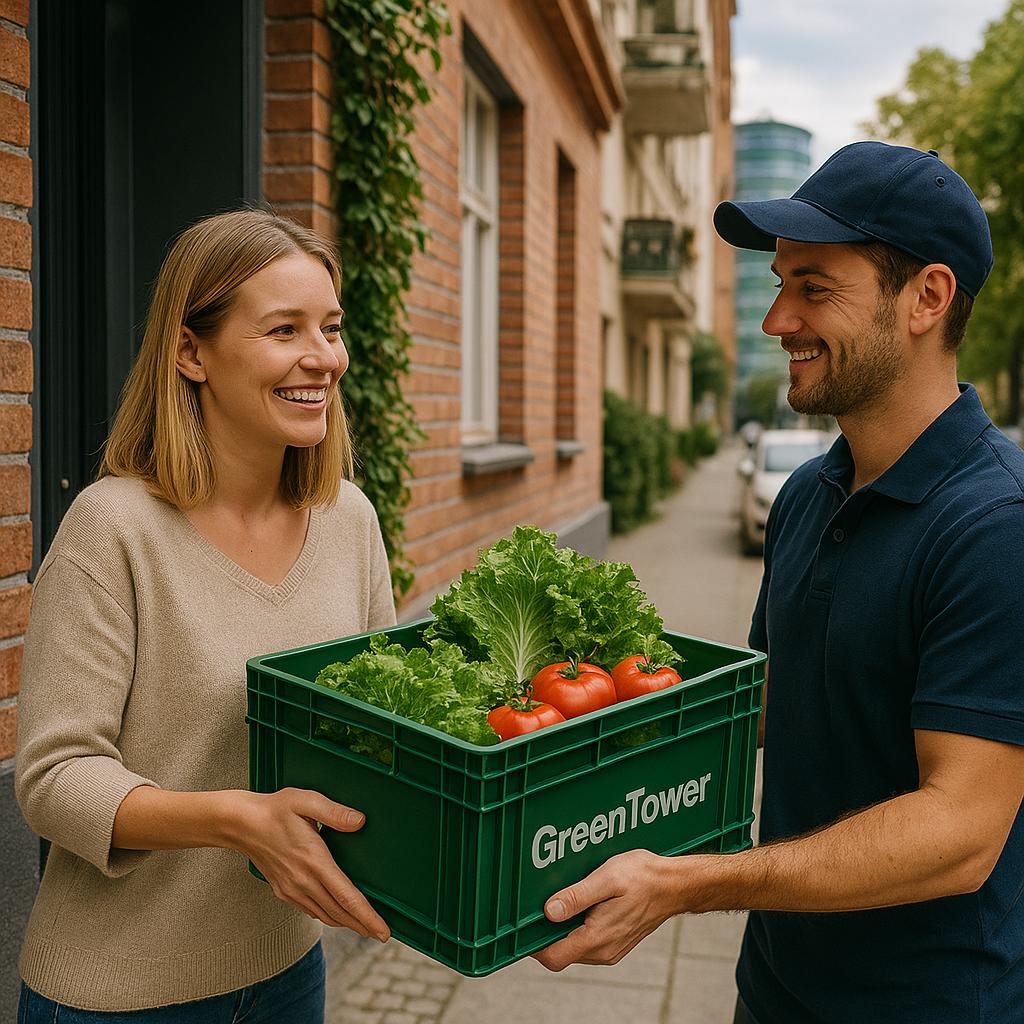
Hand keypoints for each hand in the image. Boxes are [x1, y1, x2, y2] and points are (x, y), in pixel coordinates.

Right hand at [230, 787, 389, 940]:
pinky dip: (328, 916)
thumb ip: (334, 812)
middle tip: (382, 934)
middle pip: (340, 913)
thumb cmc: (275, 810)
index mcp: (314, 861)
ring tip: (364, 926)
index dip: (368, 916)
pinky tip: (336, 913)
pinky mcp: (283, 891)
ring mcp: (292, 890)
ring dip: (346, 923)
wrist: (241, 824)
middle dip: (363, 925)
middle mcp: (303, 882)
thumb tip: (360, 821)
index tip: (383, 932)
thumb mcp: (306, 801)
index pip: (346, 897)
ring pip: (325, 915)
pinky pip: (311, 910)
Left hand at [531, 849, 675, 970]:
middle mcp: (603, 950)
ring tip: (560, 900)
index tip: (524, 926)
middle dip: (546, 933)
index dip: (534, 946)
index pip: (554, 957)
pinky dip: (578, 927)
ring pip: (574, 947)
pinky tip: (580, 903)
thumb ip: (576, 897)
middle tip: (539, 905)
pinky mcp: (616, 942)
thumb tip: (549, 911)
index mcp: (598, 938)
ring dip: (563, 929)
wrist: (674, 885)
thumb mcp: (606, 878)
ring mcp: (610, 948)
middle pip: (561, 953)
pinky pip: (588, 941)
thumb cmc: (644, 877)